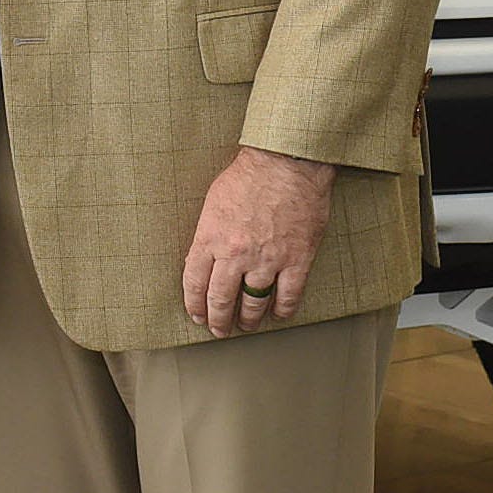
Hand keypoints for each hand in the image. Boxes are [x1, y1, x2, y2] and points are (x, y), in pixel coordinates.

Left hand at [183, 145, 335, 337]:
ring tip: (246, 325)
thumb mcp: (212, 203)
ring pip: (254, 303)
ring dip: (248, 319)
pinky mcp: (297, 260)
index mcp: (210, 238)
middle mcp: (236, 254)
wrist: (286, 163)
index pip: (195, 282)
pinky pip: (289, 296)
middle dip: (217, 319)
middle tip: (218, 329)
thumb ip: (207, 234)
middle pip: (221, 299)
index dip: (194, 304)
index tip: (196, 315)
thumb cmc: (247, 176)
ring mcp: (268, 259)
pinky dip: (283, 310)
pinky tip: (278, 314)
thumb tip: (202, 260)